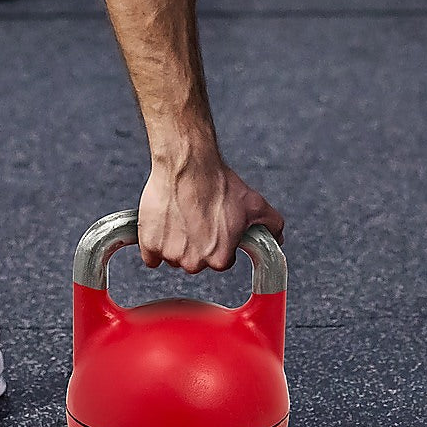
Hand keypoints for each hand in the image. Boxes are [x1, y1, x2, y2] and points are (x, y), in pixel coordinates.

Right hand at [137, 155, 283, 273]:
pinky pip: (151, 256)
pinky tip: (165, 227)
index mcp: (220, 259)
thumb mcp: (255, 204)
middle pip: (196, 261)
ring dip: (177, 243)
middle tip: (199, 219)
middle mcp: (194, 263)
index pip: (221, 261)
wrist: (187, 164)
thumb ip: (272, 225)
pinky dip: (155, 245)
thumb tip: (277, 238)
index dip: (221, 243)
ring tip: (182, 217)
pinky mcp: (149, 244)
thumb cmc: (219, 184)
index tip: (216, 227)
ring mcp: (169, 254)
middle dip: (198, 244)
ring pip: (173, 258)